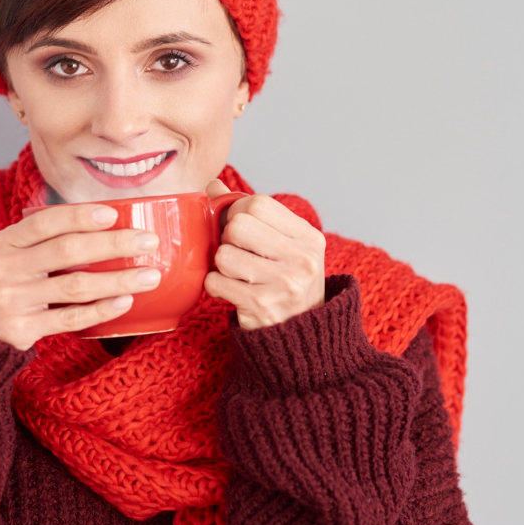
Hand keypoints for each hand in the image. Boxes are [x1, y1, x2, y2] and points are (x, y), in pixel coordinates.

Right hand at [0, 203, 161, 350]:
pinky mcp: (21, 331)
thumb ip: (34, 243)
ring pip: (75, 286)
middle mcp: (6, 269)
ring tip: (149, 275)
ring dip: (118, 279)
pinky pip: (70, 319)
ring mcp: (13, 300)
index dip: (80, 216)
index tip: (112, 214)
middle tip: (148, 241)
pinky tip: (123, 303)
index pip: (45, 223)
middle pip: (68, 251)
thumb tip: (91, 226)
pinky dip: (100, 310)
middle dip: (114, 245)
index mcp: (2, 244)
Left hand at [203, 179, 325, 329]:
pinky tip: (232, 292)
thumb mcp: (284, 248)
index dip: (238, 212)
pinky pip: (215, 281)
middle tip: (238, 254)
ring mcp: (283, 283)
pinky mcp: (261, 306)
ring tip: (237, 275)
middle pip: (238, 225)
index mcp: (309, 238)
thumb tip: (214, 186)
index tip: (240, 228)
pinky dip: (215, 286)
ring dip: (221, 265)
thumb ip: (252, 215)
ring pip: (224, 253)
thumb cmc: (286, 286)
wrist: (300, 338)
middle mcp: (301, 259)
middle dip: (228, 238)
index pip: (258, 204)